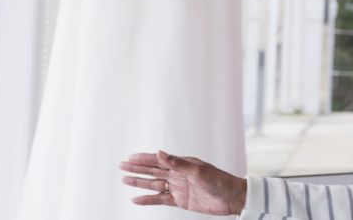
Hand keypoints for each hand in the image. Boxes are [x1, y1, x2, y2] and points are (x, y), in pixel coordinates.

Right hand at [120, 150, 246, 214]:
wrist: (231, 198)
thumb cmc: (218, 181)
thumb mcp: (197, 171)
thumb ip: (177, 163)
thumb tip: (159, 152)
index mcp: (183, 164)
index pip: (159, 160)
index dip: (144, 158)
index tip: (129, 157)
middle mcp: (178, 174)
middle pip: (153, 171)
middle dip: (137, 169)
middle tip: (121, 166)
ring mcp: (178, 187)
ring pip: (154, 184)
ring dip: (139, 183)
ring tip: (124, 180)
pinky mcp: (180, 200)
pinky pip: (160, 199)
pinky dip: (148, 199)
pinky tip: (136, 199)